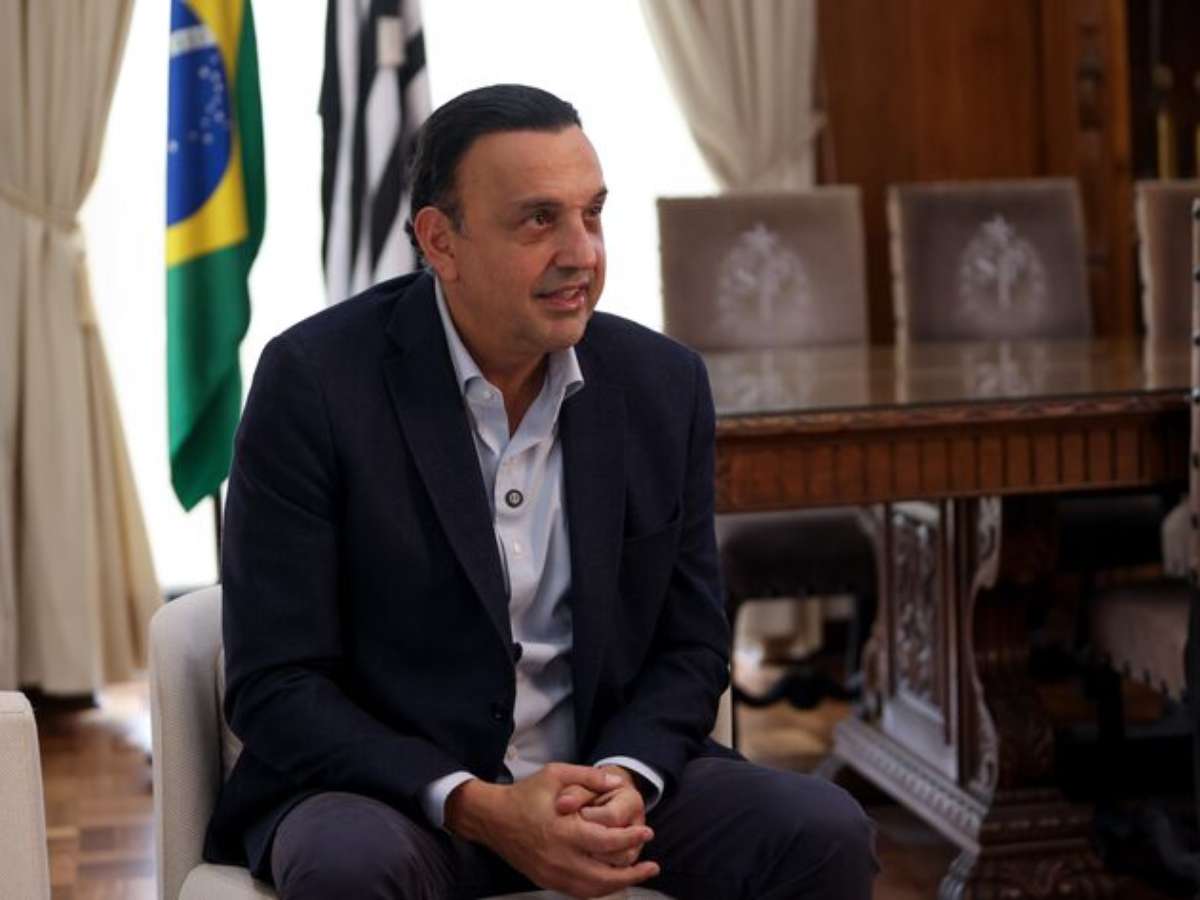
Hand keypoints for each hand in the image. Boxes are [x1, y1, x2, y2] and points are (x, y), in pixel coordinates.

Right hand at [444, 763, 658, 897]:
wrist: (492, 818)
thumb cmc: (526, 794)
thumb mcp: (556, 773)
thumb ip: (588, 776)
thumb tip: (616, 781)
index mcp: (564, 832)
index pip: (607, 843)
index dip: (631, 839)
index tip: (648, 832)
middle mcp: (559, 859)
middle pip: (604, 877)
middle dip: (632, 873)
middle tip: (652, 866)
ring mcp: (551, 874)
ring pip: (592, 890)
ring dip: (617, 885)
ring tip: (636, 875)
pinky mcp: (545, 880)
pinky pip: (577, 892)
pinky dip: (598, 889)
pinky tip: (611, 880)